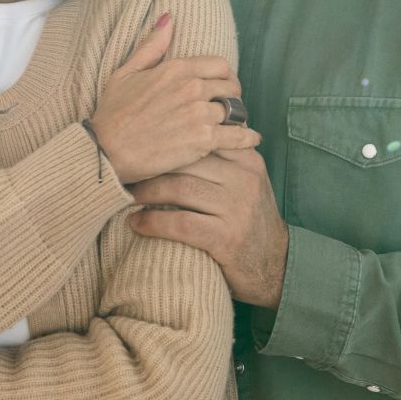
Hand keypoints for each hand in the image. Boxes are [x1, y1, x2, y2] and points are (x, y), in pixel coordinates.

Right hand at [89, 12, 260, 182]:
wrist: (105, 150)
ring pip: (235, 111)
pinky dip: (247, 138)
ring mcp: (199, 114)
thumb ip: (152, 45)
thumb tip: (168, 17)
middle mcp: (192, 88)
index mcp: (177, 69)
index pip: (220, 65)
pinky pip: (237, 136)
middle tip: (230, 107)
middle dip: (233, 97)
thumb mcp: (126, 72)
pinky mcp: (202, 141)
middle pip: (232, 88)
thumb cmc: (113, 113)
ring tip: (238, 124)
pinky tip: (252, 139)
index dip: (226, 76)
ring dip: (238, 118)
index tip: (224, 86)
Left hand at [129, 149, 289, 307]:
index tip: (141, 145)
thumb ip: (224, 158)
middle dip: (152, 164)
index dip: (167, 141)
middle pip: (187, 159)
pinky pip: (180, 223)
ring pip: (180, 188)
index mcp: (248, 159)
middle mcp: (244, 179)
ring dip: (145, 192)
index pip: (202, 138)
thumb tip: (181, 134)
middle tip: (125, 168)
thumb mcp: (247, 181)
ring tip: (127, 195)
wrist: (275, 265)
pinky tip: (136, 224)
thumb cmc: (250, 220)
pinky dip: (152, 223)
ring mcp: (236, 208)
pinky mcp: (226, 238)